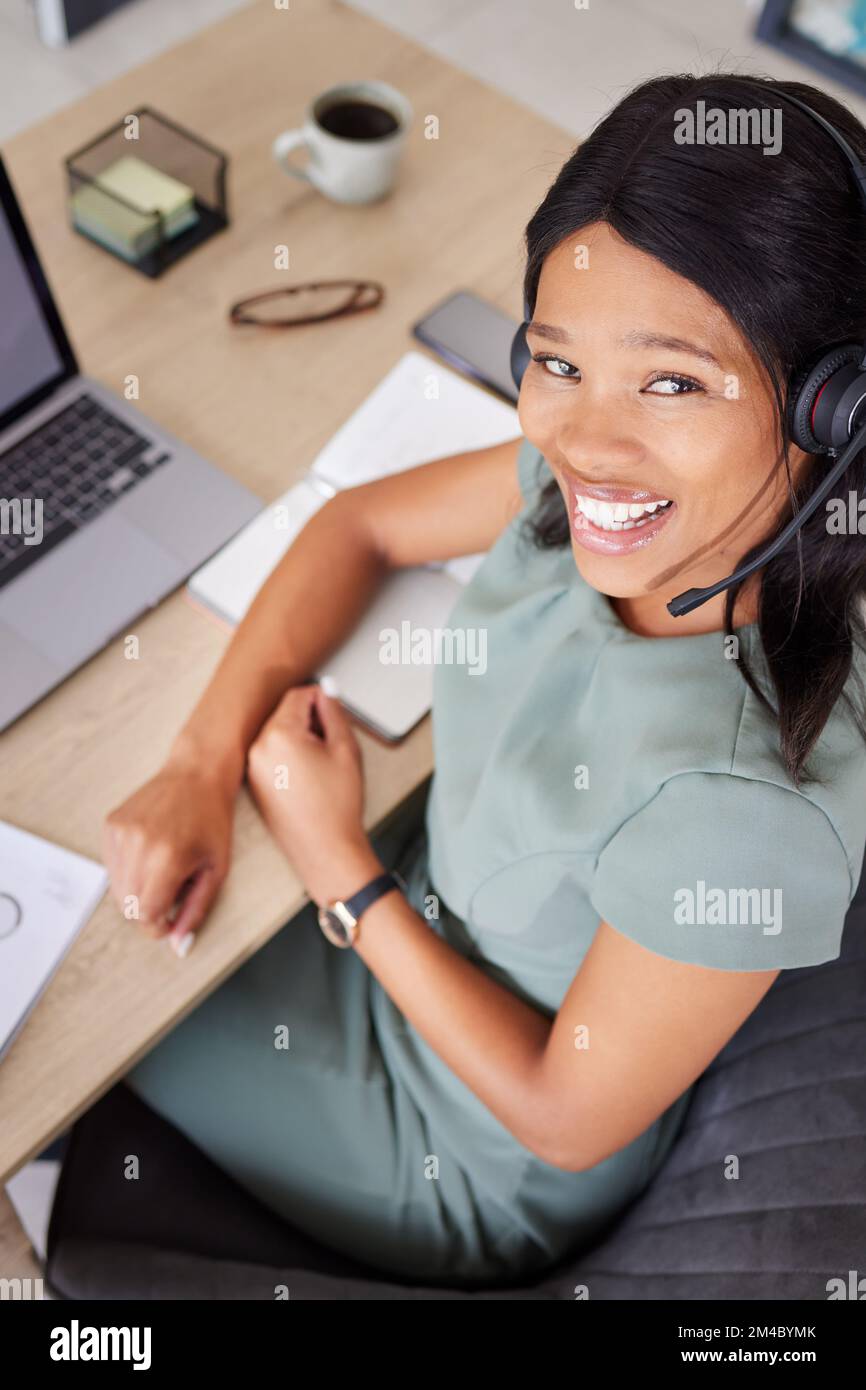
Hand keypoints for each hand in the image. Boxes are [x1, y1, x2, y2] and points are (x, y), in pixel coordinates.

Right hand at [102, 757, 235, 947]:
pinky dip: (128, 870)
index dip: (159, 926)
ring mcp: (120, 833)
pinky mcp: (111, 825)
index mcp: (167, 858)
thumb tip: (176, 947)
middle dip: (148, 912)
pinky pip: (112, 866)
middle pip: (128, 906)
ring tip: (164, 869)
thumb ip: (195, 911)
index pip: (146, 916)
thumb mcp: (216, 869)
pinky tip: (152, 852)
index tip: (172, 920)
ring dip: (138, 892)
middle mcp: (138, 845)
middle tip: (172, 894)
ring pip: (117, 889)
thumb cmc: (213, 822)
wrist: (197, 773)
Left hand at [246, 683, 381, 904]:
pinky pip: (272, 755)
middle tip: (331, 744)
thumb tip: (326, 694)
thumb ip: (334, 712)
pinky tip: (309, 779)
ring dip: (300, 738)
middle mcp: (259, 748)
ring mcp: (253, 768)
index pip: (298, 695)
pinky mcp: (255, 784)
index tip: (335, 715)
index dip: (322, 700)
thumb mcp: (346, 749)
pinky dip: (290, 756)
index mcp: (279, 735)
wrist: (326, 851)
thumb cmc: (338, 806)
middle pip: (285, 712)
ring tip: (321, 765)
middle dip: (310, 720)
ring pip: (278, 733)